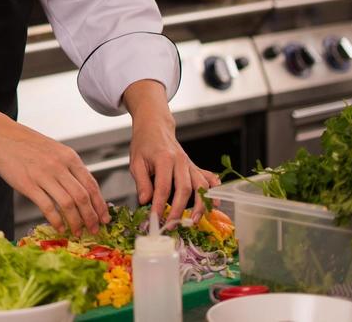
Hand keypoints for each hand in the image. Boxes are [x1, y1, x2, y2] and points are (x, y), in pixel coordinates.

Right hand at [0, 119, 108, 235]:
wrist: (0, 136)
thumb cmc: (26, 143)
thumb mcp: (54, 149)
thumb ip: (69, 167)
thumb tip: (83, 191)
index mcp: (69, 157)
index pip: (91, 184)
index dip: (100, 204)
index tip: (104, 217)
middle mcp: (59, 165)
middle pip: (82, 197)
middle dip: (91, 217)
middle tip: (94, 229)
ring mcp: (43, 175)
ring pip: (68, 204)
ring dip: (76, 222)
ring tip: (78, 232)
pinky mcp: (28, 185)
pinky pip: (48, 207)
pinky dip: (57, 221)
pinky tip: (59, 227)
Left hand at [125, 81, 219, 225]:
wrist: (155, 126)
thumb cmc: (144, 144)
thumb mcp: (136, 161)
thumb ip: (142, 182)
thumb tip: (145, 202)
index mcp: (164, 159)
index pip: (163, 187)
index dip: (160, 205)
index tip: (155, 218)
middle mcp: (181, 161)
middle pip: (185, 189)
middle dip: (179, 210)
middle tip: (172, 224)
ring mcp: (190, 164)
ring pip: (201, 186)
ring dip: (200, 205)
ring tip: (194, 220)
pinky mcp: (195, 166)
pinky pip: (209, 178)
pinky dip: (214, 191)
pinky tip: (215, 203)